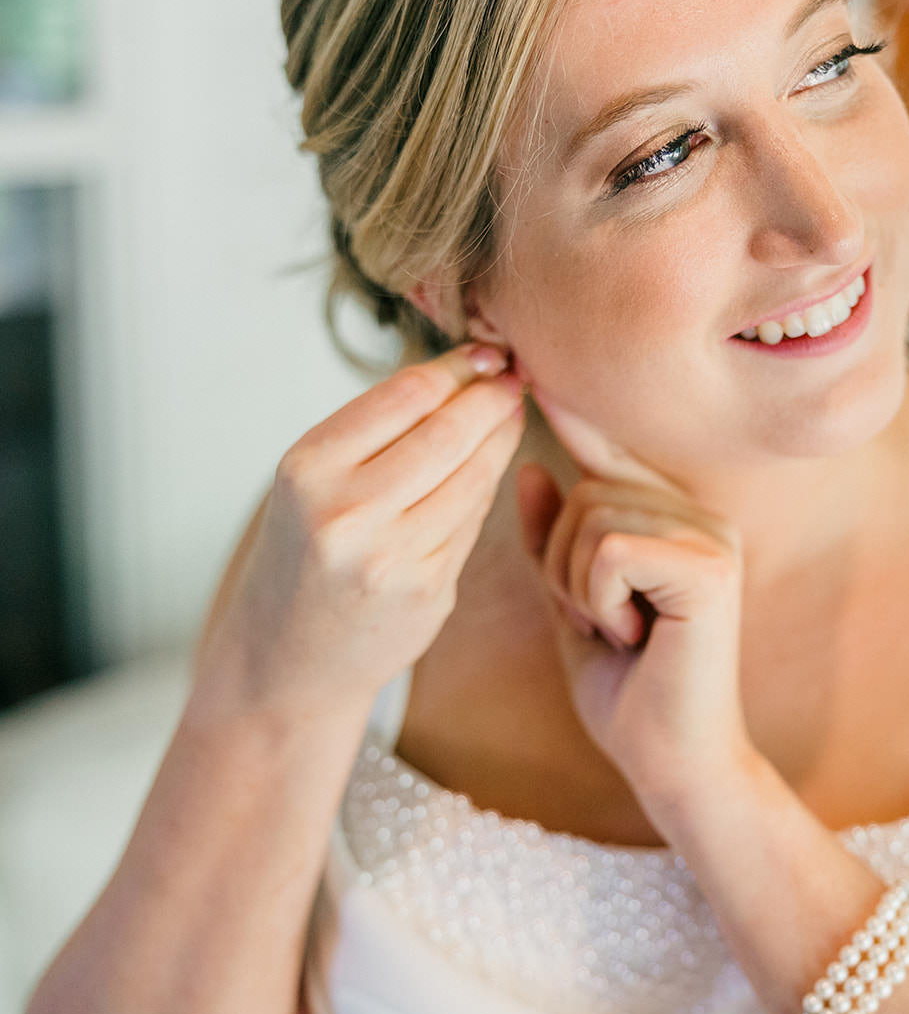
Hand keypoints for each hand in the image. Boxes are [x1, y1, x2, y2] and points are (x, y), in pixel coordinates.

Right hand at [205, 343, 524, 715]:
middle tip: (515, 378)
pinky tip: (489, 471)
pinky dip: (485, 490)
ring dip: (501, 440)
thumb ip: (375, 433)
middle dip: (491, 398)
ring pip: (471, 477)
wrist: (288, 659)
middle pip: (446, 432)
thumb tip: (465, 373)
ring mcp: (390, 557)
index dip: (456, 368)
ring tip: (511, 415)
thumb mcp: (312, 483)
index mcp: (308, 469)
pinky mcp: (427, 592)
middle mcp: (345, 512)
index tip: (486, 354)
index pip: (402, 395)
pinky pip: (471, 523)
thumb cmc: (305, 556)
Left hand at [516, 384, 758, 817]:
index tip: (530, 361)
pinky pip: (609, 550)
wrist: (669, 761)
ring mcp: (710, 535)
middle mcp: (697, 512)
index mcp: (669, 516)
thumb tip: (530, 467)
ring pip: (589, 518)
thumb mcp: (570, 602)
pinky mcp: (709, 566)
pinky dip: (598, 600)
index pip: (609, 452)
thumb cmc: (622, 689)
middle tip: (601, 622)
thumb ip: (553, 538)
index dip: (572, 412)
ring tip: (619, 631)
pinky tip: (633, 636)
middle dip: (560, 564)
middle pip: (583, 490)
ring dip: (577, 588)